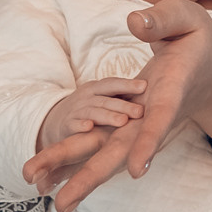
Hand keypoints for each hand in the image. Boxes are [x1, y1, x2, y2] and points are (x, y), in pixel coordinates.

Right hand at [30, 76, 145, 157]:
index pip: (112, 84)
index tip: (145, 86)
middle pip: (106, 99)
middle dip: (123, 106)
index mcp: (97, 88)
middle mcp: (86, 97)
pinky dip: (80, 125)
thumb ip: (121, 97)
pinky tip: (89, 127)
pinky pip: (73, 124)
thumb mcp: (102, 99)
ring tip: (122, 121)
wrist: (57, 121)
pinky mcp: (66, 125)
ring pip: (93, 111)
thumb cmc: (89, 109)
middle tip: (140, 112)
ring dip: (107, 116)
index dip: (127, 85)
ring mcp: (76, 110)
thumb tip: (154, 93)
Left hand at [48, 0, 211, 211]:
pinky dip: (77, 161)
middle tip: (63, 204)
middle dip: (92, 176)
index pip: (160, 119)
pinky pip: (99, 144)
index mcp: (171, 90)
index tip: (137, 170)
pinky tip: (50, 178)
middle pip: (122, 150)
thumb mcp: (186, 17)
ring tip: (53, 205)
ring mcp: (138, 123)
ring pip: (106, 153)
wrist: (211, 66)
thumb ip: (163, 19)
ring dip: (78, 177)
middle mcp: (152, 116)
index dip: (148, 143)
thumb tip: (134, 22)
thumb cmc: (197, 38)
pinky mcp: (126, 123)